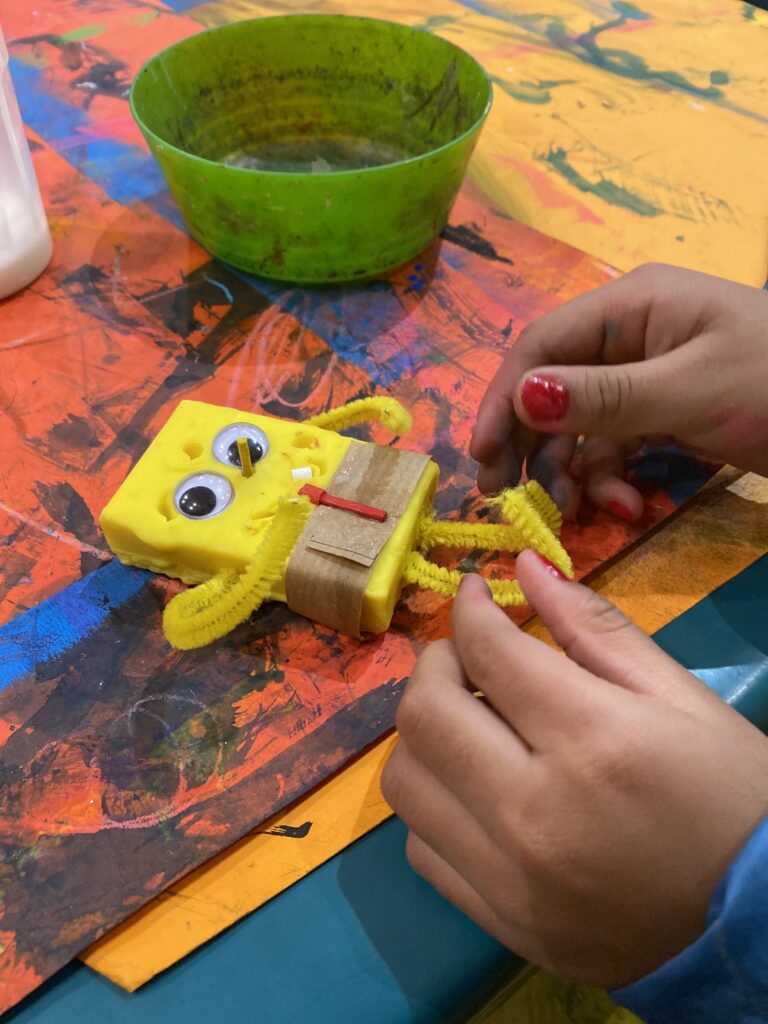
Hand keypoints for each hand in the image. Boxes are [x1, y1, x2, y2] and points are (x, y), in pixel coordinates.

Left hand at [381, 552, 767, 987]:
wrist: (762, 927)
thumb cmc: (733, 797)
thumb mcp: (681, 696)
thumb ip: (594, 628)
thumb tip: (523, 565)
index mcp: (593, 740)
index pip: (488, 652)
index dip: (470, 610)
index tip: (474, 595)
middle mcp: (536, 813)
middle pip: (425, 715)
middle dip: (435, 664)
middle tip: (469, 657)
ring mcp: (512, 881)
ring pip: (407, 782)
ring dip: (424, 734)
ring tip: (469, 721)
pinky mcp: (504, 926)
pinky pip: (422, 849)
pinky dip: (436, 803)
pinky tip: (476, 788)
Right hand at [471, 264, 767, 519]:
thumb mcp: (691, 390)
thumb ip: (603, 396)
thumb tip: (520, 396)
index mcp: (632, 306)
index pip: (542, 345)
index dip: (504, 399)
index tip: (481, 457)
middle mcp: (630, 336)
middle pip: (553, 387)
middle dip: (530, 443)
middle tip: (508, 497)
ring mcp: (648, 377)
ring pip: (581, 425)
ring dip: (575, 470)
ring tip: (586, 511)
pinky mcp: (667, 414)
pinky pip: (617, 446)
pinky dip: (612, 477)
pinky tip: (627, 504)